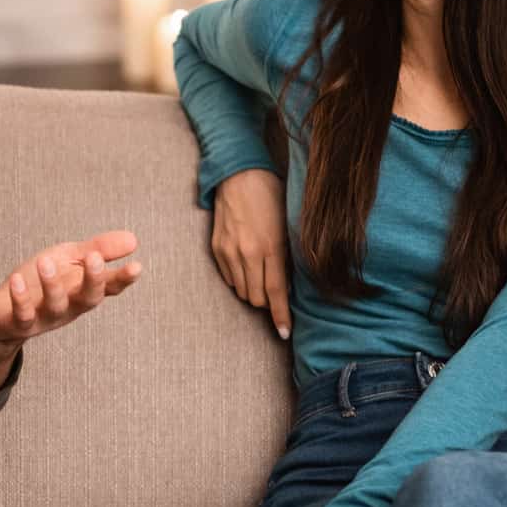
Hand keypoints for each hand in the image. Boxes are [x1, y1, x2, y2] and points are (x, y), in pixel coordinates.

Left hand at [0, 231, 141, 395]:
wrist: (2, 315)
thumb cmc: (39, 283)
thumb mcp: (69, 259)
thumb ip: (98, 250)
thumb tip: (134, 240)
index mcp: (83, 290)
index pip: (109, 285)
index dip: (123, 278)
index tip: (136, 266)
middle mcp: (69, 306)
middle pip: (88, 298)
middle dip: (93, 280)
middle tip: (94, 258)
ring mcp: (46, 317)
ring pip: (55, 305)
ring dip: (52, 285)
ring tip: (45, 261)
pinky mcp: (20, 323)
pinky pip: (23, 314)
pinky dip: (20, 298)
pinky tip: (17, 279)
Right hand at [213, 168, 291, 339]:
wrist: (238, 175)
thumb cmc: (270, 195)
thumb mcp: (287, 225)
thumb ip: (287, 256)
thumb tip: (289, 284)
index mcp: (270, 248)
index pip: (277, 293)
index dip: (281, 316)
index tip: (284, 332)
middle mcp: (248, 254)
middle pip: (257, 298)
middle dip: (268, 302)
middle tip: (276, 295)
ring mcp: (229, 252)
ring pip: (242, 291)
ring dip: (253, 292)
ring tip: (261, 278)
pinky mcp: (216, 249)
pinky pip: (229, 278)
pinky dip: (239, 279)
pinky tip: (247, 266)